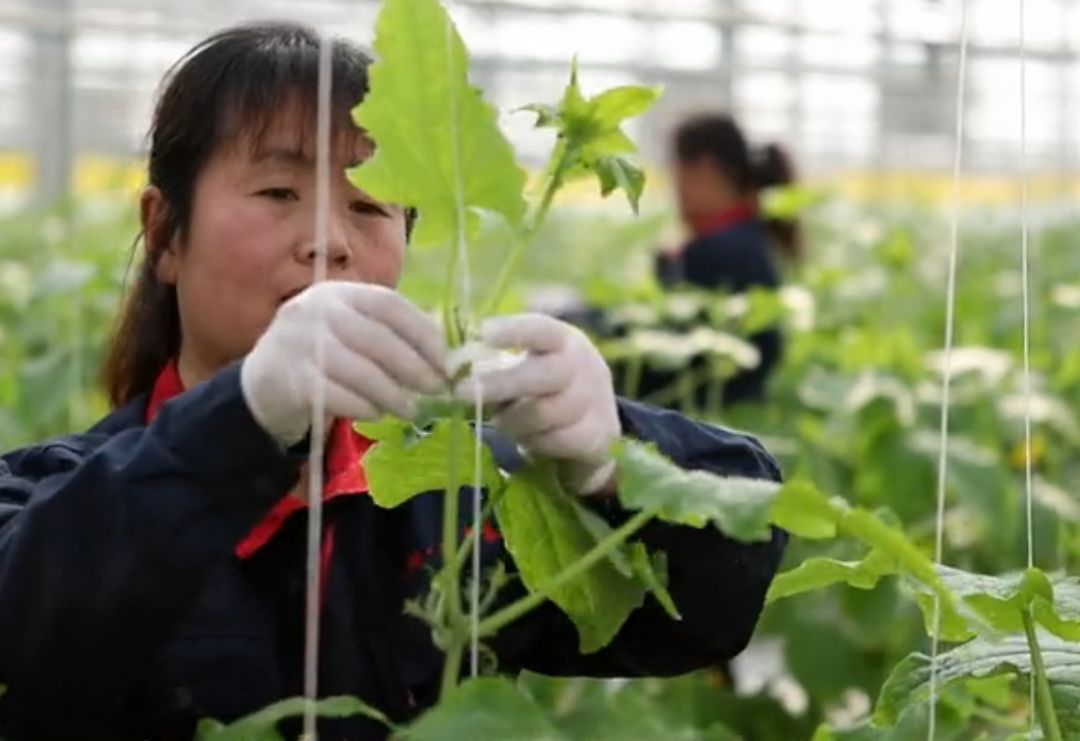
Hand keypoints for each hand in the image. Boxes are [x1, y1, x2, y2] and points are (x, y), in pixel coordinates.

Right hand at [241, 281, 445, 444]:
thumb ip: (391, 333)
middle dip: (413, 367)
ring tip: (411, 410)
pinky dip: (362, 406)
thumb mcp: (351, 330)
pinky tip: (377, 414)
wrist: (263, 382)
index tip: (445, 360)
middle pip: (376, 338)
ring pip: (358, 370)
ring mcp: (298, 343)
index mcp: (339, 293)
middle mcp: (316, 310)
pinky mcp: (289, 379)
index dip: (421, 332)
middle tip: (436, 390)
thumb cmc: (323, 355)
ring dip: (392, 393)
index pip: (388, 304)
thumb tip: (446, 353)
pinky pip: (335, 395)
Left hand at [454, 314, 619, 494]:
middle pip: (544, 374)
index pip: (543, 330)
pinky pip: (556, 441)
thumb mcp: (531, 367)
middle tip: (462, 391)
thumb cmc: (549, 389)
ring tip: (501, 420)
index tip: (482, 332)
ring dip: (514, 419)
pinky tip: (528, 437)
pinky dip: (535, 441)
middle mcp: (585, 367)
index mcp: (566, 341)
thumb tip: (456, 367)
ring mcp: (594, 402)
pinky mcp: (597, 435)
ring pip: (545, 413)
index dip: (514, 330)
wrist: (598, 426)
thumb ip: (498, 365)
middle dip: (500, 384)